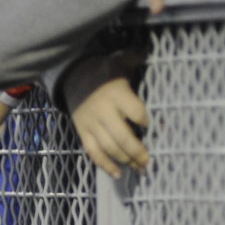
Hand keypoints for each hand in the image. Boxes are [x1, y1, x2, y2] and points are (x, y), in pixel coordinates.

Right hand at [64, 54, 149, 177]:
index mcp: (115, 93)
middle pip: (122, 136)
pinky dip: (106, 165)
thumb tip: (148, 51)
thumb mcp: (118, 61)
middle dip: (137, 151)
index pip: (133, 111)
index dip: (143, 120)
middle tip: (149, 161)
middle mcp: (103, 111)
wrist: (73, 78)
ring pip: (109, 147)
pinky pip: (93, 152)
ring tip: (140, 168)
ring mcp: (91, 123)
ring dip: (126, 160)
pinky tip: (119, 174)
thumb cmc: (104, 72)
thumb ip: (134, 58)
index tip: (151, 125)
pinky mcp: (83, 132)